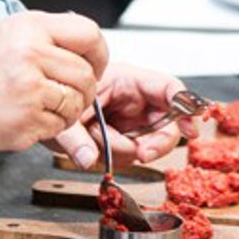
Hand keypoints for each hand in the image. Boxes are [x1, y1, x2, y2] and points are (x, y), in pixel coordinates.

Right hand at [0, 10, 106, 153]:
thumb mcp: (8, 33)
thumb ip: (47, 36)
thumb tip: (85, 46)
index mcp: (30, 27)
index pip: (89, 33)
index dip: (98, 53)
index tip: (94, 64)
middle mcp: (31, 53)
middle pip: (86, 73)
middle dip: (85, 89)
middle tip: (71, 94)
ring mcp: (29, 89)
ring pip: (76, 102)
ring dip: (70, 110)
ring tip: (47, 106)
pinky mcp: (26, 120)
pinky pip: (60, 127)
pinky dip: (53, 127)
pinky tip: (32, 118)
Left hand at [46, 63, 192, 169]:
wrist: (47, 105)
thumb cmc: (59, 93)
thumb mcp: (64, 111)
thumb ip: (75, 136)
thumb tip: (88, 158)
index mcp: (127, 80)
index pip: (167, 87)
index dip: (184, 105)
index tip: (190, 128)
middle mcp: (135, 100)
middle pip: (168, 122)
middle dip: (157, 142)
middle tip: (143, 154)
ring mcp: (132, 119)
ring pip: (149, 143)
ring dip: (125, 151)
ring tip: (97, 138)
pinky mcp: (126, 137)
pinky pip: (133, 155)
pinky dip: (116, 158)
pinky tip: (97, 146)